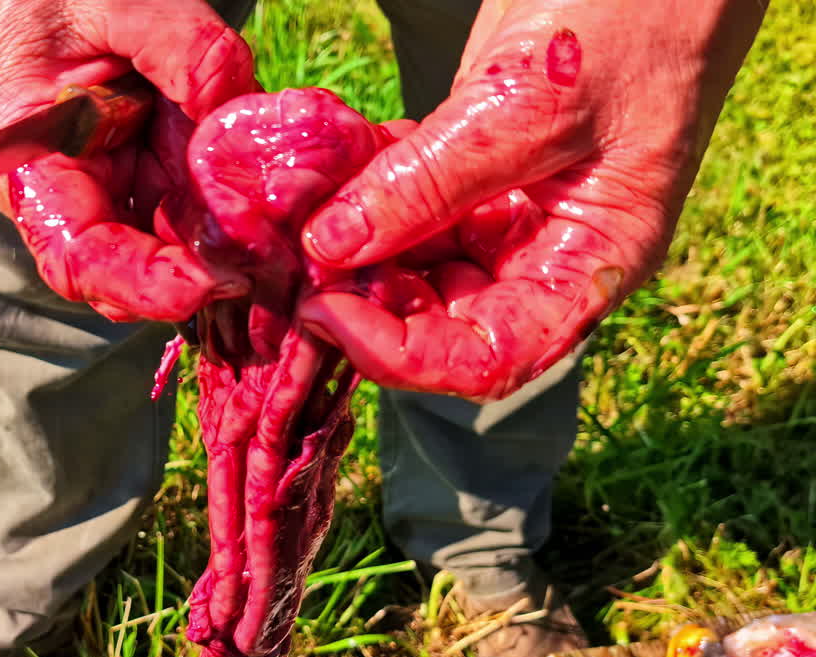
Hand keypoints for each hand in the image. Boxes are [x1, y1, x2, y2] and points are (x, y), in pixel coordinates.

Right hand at [0, 0, 256, 321]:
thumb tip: (237, 107)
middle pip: (138, 273)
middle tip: (270, 255)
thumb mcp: (112, 0)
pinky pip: (203, 208)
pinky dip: (243, 207)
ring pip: (180, 246)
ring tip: (282, 221)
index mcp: (35, 168)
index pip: (79, 259)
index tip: (210, 280)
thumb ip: (180, 46)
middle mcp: (77, 196)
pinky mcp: (158, 176)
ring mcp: (122, 189)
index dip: (143, 285)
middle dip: (204, 273)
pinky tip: (279, 187)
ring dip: (232, 243)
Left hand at [297, 0, 767, 400]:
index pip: (491, 357)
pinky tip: (315, 176)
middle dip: (362, 300)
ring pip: (408, 262)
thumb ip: (433, 180)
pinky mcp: (465, 164)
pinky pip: (397, 199)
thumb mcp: (532, 104)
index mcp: (588, 264)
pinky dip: (354, 192)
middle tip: (293, 266)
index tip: (328, 313)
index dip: (405, 354)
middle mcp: (540, 252)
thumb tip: (332, 247)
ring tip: (291, 221)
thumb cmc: (632, 20)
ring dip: (348, 248)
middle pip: (438, 318)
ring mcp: (501, 209)